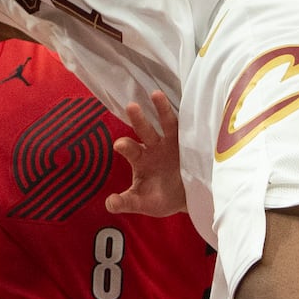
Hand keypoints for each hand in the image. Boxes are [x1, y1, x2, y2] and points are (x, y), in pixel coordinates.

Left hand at [105, 91, 186, 217]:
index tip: (120, 144)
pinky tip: (188, 106)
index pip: (130, 149)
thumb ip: (126, 202)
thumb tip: (109, 203)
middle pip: (145, 131)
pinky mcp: (189, 145)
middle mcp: (154, 147)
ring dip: (162, 109)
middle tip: (131, 106)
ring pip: (167, 124)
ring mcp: (172, 144)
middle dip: (138, 119)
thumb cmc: (160, 198)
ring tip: (156, 94)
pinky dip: (188, 121)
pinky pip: (188, 130)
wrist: (187, 200)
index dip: (125, 146)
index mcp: (140, 159)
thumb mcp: (142, 202)